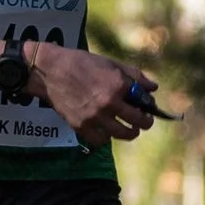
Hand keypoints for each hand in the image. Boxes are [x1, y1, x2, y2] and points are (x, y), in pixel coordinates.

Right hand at [27, 40, 154, 145]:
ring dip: (129, 132)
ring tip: (129, 129)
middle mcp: (109, 103)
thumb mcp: (110, 63)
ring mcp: (95, 116)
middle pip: (138, 122)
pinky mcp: (81, 126)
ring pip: (122, 134)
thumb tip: (154, 88)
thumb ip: (134, 75)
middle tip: (142, 121)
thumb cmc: (81, 63)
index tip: (147, 108)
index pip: (144, 102)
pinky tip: (106, 130)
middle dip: (145, 122)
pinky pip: (101, 140)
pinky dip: (106, 137)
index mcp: (118, 84)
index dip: (148, 106)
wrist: (50, 71)